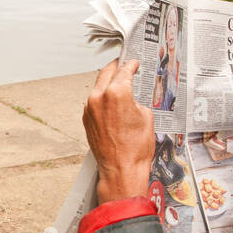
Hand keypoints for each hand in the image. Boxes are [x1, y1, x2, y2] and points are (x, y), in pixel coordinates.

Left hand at [83, 59, 155, 202]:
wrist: (121, 169)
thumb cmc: (135, 148)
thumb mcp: (146, 116)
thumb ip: (136, 100)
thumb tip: (131, 98)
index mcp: (116, 93)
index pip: (124, 70)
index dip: (131, 64)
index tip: (133, 63)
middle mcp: (99, 97)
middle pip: (106, 73)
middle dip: (116, 67)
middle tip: (124, 65)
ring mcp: (90, 108)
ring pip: (98, 86)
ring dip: (108, 81)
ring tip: (118, 81)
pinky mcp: (86, 118)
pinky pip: (95, 100)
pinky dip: (103, 96)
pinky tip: (112, 100)